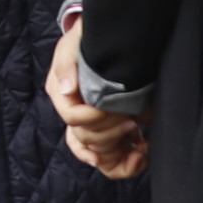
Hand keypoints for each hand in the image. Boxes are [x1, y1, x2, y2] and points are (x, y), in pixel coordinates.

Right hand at [46, 25, 146, 177]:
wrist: (102, 40)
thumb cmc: (86, 40)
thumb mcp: (74, 44)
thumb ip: (68, 63)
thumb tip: (66, 88)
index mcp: (62, 95)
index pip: (73, 118)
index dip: (96, 118)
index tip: (120, 111)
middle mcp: (73, 112)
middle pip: (85, 138)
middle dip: (111, 133)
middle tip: (133, 121)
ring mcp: (88, 123)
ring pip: (95, 152)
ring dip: (118, 152)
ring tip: (140, 143)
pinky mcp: (105, 129)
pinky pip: (108, 157)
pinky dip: (123, 162)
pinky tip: (140, 153)